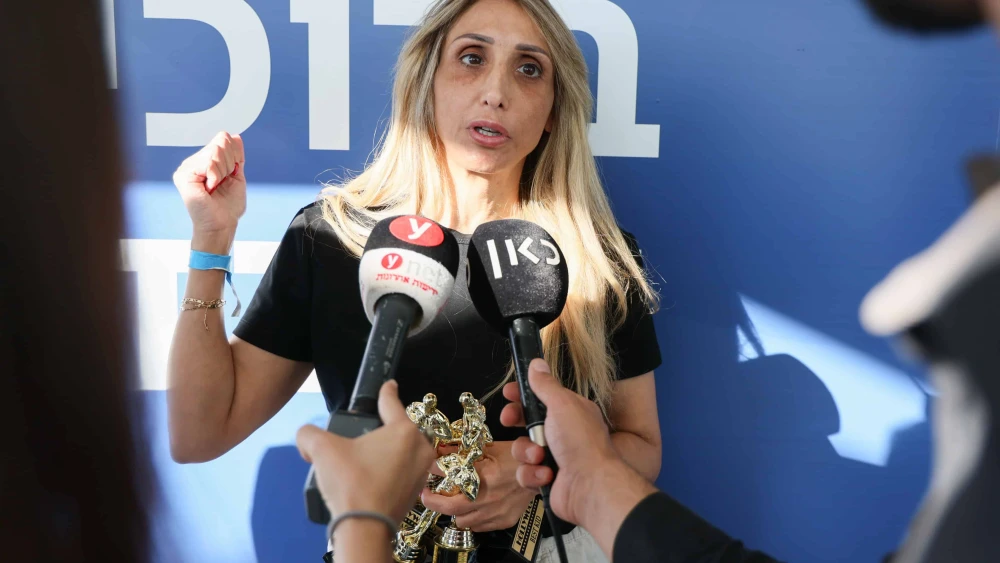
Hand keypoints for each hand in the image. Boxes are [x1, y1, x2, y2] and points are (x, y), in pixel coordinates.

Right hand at [172, 131, 246, 249]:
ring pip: (215, 152)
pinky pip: (209, 163)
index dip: (234, 155)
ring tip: (215, 186)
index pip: (222, 139)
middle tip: (221, 183)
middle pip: (220, 143)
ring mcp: (186, 167)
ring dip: (223, 172)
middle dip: (229, 164)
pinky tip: (210, 187)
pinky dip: (216, 176)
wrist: (222, 224)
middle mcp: (193, 162)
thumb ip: (235, 155)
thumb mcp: (236, 174)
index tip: (230, 174)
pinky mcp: (183, 175)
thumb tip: (235, 136)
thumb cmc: (228, 207)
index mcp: (204, 161)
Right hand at [295, 380, 436, 523]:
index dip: (386, 392)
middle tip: (364, 437)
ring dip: (387, 452)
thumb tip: (306, 439)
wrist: (364, 528)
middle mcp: (419, 447)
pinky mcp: (417, 490)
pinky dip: (390, 470)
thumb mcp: (321, 449)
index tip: (388, 385)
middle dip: (383, 430)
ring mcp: (421, 470)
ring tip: (364, 461)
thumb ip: (309, 434)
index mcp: (403, 430)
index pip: (392, 403)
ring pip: (404, 451)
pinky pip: (404, 470)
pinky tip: (371, 478)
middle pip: (400, 428)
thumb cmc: (350, 484)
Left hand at [420, 440, 536, 531]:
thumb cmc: (518, 457)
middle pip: (451, 508)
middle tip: (427, 495)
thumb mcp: (489, 448)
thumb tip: (440, 450)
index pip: (450, 483)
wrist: (542, 471)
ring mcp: (497, 512)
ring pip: (463, 520)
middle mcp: (490, 497)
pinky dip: (471, 518)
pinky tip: (472, 508)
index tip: (426, 478)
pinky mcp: (503, 520)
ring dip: (454, 511)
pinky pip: (478, 526)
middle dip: (435, 502)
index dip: (435, 480)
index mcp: (486, 476)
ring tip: (452, 500)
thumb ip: (463, 450)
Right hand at [499, 359, 619, 525]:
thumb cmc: (580, 441)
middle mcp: (562, 434)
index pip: (541, 399)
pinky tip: (546, 475)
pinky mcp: (546, 480)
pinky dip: (533, 474)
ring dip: (527, 452)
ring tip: (540, 457)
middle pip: (526, 423)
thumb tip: (537, 362)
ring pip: (522, 450)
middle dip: (516, 423)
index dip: (522, 396)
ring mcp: (554, 458)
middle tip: (508, 420)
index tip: (508, 393)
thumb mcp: (562, 404)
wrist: (591, 486)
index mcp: (569, 412)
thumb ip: (546, 385)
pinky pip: (526, 473)